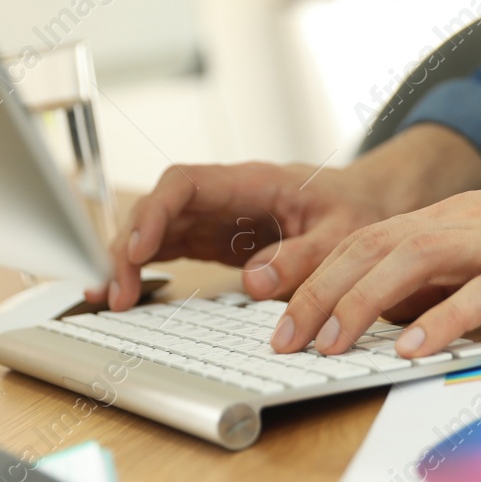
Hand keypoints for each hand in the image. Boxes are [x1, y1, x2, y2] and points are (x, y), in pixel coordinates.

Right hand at [93, 124, 480, 310]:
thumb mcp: (344, 233)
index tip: (139, 249)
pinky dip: (143, 268)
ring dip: (128, 260)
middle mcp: (225, 196)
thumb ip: (304, 257)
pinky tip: (124, 295)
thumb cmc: (358, 210)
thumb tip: (255, 282)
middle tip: (117, 292)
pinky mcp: (215, 239)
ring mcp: (215, 216)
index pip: (185, 182)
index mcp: (253, 181)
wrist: (370, 205)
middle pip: (159, 207)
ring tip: (110, 300)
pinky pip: (169, 247)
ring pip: (156, 228)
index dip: (155, 212)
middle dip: (129, 243)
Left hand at [271, 141, 480, 357]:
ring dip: (363, 305)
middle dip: (320, 294)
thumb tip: (392, 308)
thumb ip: (447, 267)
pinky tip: (414, 347)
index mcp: (453, 217)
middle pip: (372, 249)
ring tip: (331, 345)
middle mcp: (467, 223)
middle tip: (285, 340)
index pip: (364, 240)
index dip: (315, 277)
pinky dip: (442, 319)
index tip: (280, 317)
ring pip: (413, 263)